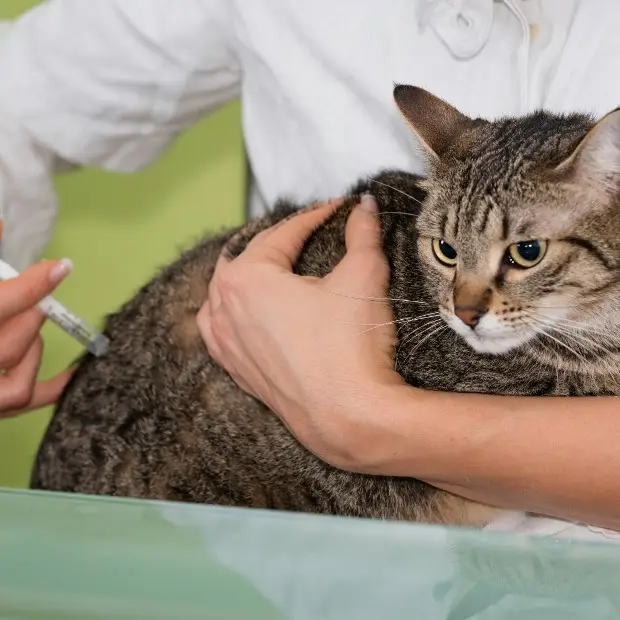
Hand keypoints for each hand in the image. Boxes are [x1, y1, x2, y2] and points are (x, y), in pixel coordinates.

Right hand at [0, 259, 73, 417]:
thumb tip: (1, 224)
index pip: (1, 305)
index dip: (33, 286)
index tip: (59, 266)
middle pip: (10, 341)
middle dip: (27, 313)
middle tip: (28, 299)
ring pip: (17, 368)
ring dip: (29, 341)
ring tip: (20, 323)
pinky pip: (25, 400)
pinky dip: (52, 387)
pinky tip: (72, 373)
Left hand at [198, 196, 405, 470]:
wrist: (349, 417)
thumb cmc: (351, 342)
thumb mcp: (363, 276)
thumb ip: (361, 234)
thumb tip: (364, 205)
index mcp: (245, 277)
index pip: (282, 234)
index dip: (314, 216)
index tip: (337, 209)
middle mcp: (224, 308)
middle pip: (246, 259)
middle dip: (276, 241)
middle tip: (305, 234)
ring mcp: (225, 343)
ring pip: (223, 295)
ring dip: (244, 275)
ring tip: (267, 268)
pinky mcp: (236, 371)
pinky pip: (221, 331)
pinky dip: (231, 313)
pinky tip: (245, 314)